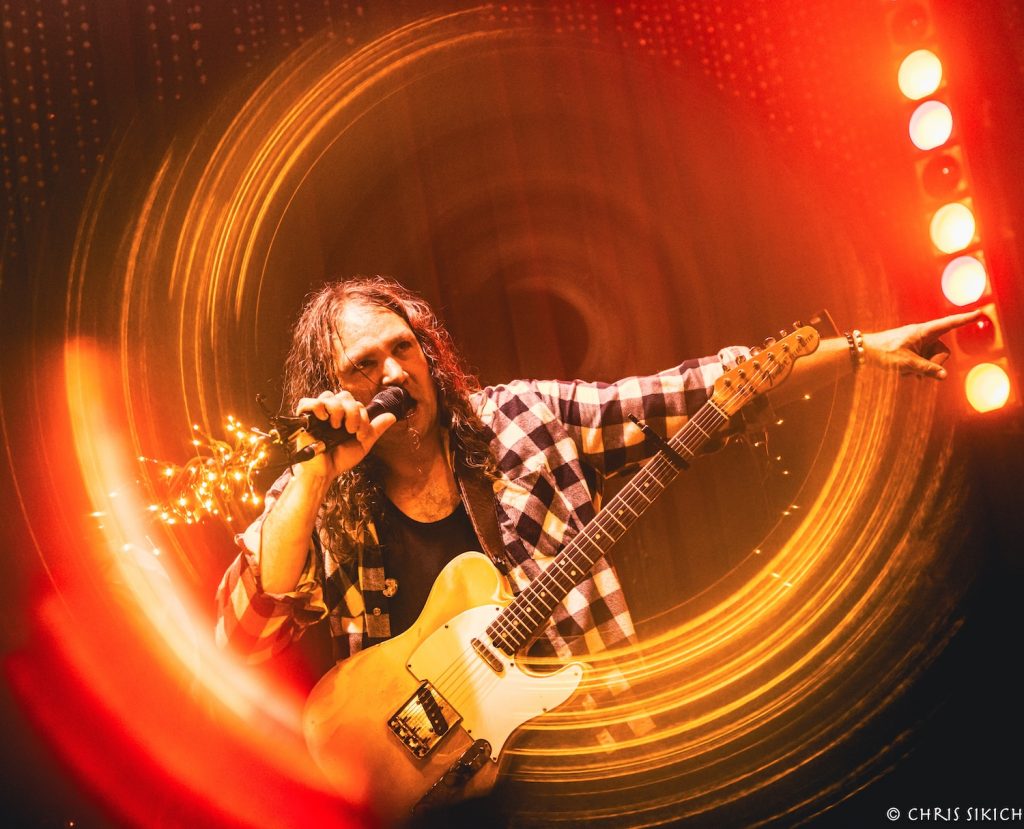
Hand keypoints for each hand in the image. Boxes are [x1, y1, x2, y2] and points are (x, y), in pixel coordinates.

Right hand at [293, 389, 396, 478]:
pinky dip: (317, 406)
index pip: (356, 403)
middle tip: (350, 430)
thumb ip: (375, 429)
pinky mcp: (303, 417)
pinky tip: (323, 418)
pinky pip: (308, 401)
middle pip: (344, 396)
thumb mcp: (362, 444)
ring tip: (335, 426)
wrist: (324, 472)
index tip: (360, 434)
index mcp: (345, 416)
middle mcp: (331, 412)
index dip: (362, 416)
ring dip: (337, 410)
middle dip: (352, 411)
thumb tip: (392, 416)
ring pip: (329, 395)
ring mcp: (317, 413)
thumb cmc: (340, 459)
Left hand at [862, 309, 983, 379]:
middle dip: (933, 365)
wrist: (863, 351)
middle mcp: (922, 335)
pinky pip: (922, 362)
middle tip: (918, 374)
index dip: (965, 320)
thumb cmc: (883, 353)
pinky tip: (903, 374)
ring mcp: (917, 344)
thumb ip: (926, 369)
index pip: (949, 324)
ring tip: (905, 372)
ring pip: (931, 359)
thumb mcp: (905, 363)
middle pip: (941, 352)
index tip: (979, 313)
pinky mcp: (911, 351)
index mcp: (923, 331)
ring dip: (921, 369)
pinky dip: (916, 369)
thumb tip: (944, 375)